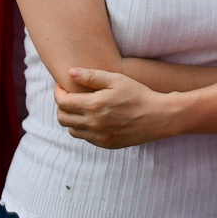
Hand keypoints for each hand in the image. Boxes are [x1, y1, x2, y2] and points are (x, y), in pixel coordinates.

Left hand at [54, 67, 177, 147]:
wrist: (158, 117)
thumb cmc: (138, 94)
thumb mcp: (115, 79)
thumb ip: (91, 76)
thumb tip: (70, 72)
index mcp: (94, 106)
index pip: (62, 102)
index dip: (58, 93)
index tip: (62, 86)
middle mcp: (93, 124)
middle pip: (62, 118)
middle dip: (61, 106)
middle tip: (69, 97)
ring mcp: (99, 137)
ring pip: (72, 130)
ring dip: (71, 118)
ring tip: (80, 108)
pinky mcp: (106, 144)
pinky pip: (85, 138)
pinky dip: (83, 128)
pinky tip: (93, 118)